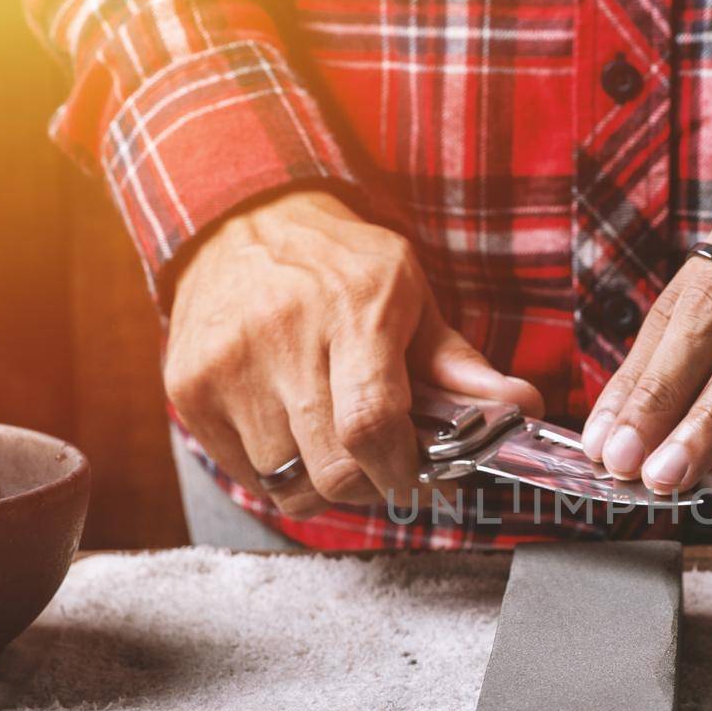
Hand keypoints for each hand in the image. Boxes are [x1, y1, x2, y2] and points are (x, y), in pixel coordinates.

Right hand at [166, 189, 542, 517]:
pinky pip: (249, 477)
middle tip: (386, 465)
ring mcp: (226, 369)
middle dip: (374, 486)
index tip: (422, 474)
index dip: (404, 472)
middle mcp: (281, 339)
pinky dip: (282, 472)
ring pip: (290, 484)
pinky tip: (293, 429)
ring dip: (326, 482)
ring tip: (337, 441)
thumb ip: (460, 364)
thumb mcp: (409, 294)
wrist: (238, 224)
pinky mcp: (190, 392)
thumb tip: (521, 409)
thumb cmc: (338, 267)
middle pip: (334, 471)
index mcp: (352, 310)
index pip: (373, 425)